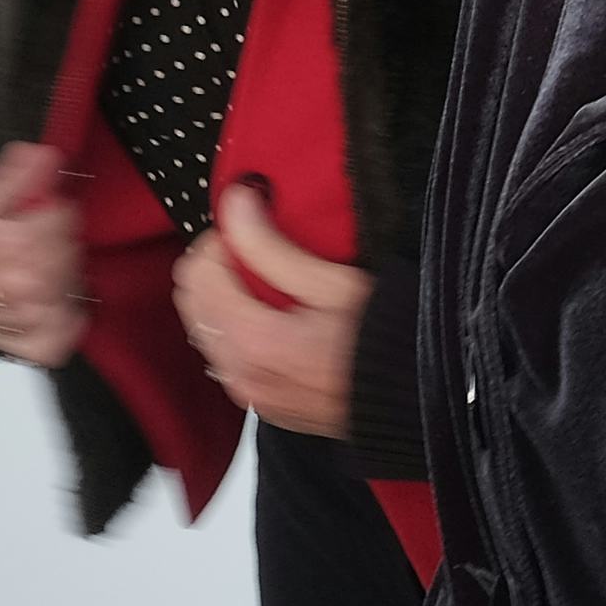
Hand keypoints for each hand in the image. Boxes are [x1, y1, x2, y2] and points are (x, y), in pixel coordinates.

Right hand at [0, 143, 86, 367]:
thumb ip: (9, 176)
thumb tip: (40, 157)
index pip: (19, 242)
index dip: (52, 218)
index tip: (56, 205)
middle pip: (34, 276)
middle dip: (60, 247)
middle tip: (60, 229)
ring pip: (44, 306)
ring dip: (65, 277)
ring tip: (58, 257)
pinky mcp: (5, 343)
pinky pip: (45, 345)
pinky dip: (65, 325)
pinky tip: (65, 301)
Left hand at [174, 186, 370, 439]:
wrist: (414, 398)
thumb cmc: (385, 341)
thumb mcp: (334, 284)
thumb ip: (272, 246)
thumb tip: (236, 202)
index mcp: (253, 340)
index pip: (199, 271)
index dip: (223, 238)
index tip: (252, 224)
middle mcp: (240, 373)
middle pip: (192, 300)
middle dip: (216, 265)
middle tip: (254, 246)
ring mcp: (248, 393)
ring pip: (203, 328)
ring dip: (222, 296)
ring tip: (265, 279)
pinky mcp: (260, 403)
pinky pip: (223, 356)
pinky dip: (233, 327)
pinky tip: (268, 314)